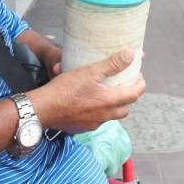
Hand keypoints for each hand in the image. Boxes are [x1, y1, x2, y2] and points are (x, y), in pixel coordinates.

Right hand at [29, 49, 145, 133]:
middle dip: (129, 97)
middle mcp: (104, 116)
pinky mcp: (82, 128)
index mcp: (109, 102)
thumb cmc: (65, 89)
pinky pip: (98, 120)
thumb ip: (112, 64)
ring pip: (111, 116)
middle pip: (125, 108)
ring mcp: (94, 124)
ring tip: (108, 92)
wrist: (43, 109)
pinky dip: (100, 112)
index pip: (134, 95)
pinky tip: (90, 102)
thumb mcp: (89, 72)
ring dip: (114, 105)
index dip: (140, 85)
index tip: (139, 76)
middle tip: (125, 84)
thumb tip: (130, 55)